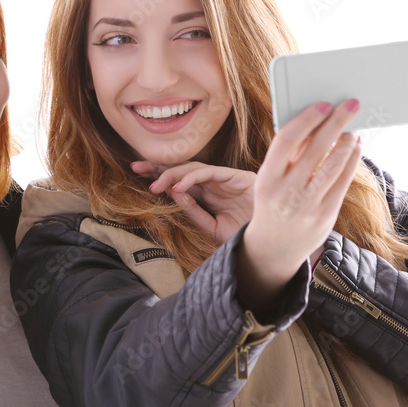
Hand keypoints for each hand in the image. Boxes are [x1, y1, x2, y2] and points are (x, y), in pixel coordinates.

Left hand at [132, 160, 255, 243]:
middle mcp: (214, 183)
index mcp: (208, 195)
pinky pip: (209, 173)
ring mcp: (225, 178)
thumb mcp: (212, 228)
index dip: (159, 178)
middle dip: (158, 168)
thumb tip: (172, 195)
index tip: (137, 179)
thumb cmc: (246, 234)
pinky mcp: (236, 176)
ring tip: (155, 185)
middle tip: (135, 167)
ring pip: (192, 169)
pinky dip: (191, 178)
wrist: (272, 239)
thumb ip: (194, 212)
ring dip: (171, 175)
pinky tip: (177, 186)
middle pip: (181, 170)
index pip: (179, 182)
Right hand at [236, 99, 361, 307]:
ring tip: (352, 128)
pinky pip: (343, 182)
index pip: (286, 141)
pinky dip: (351, 161)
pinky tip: (354, 148)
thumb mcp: (270, 181)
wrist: (274, 247)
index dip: (306, 120)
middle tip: (350, 105)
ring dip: (347, 142)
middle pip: (315, 149)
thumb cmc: (273, 204)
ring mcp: (307, 205)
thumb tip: (314, 125)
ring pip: (333, 165)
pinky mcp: (326, 215)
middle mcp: (286, 192)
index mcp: (266, 179)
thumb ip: (288, 157)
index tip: (323, 105)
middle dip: (335, 123)